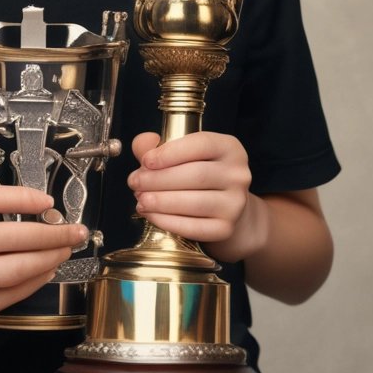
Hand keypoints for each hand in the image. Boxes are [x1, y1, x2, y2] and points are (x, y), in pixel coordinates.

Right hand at [0, 184, 86, 324]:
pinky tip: (40, 272)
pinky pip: (7, 301)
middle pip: (21, 263)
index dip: (50, 231)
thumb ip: (4, 196)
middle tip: (74, 239)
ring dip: (46, 269)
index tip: (71, 224)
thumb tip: (43, 201)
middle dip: (55, 251)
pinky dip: (29, 286)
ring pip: (17, 285)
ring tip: (60, 254)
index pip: (17, 234)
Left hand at [127, 131, 268, 261]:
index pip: (201, 144)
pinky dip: (167, 221)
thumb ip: (160, 145)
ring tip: (140, 199)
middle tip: (134, 182)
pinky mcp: (226, 228)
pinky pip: (193, 227)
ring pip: (194, 202)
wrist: (226, 208)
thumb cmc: (199, 174)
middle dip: (158, 179)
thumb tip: (142, 144)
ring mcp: (235, 203)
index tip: (145, 161)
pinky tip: (151, 214)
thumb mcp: (184, 153)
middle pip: (196, 175)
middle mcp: (238, 174)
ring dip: (160, 201)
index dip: (170, 152)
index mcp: (229, 148)